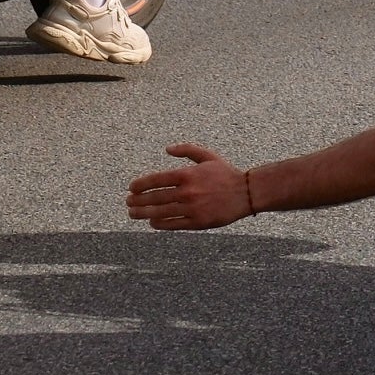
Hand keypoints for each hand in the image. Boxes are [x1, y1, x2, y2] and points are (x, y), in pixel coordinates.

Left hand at [127, 143, 252, 230]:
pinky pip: (172, 224)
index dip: (140, 184)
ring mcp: (191, 208)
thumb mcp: (208, 156)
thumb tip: (167, 149)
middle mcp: (187, 191)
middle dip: (137, 201)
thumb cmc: (225, 174)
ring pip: (160, 212)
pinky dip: (159, 224)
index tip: (131, 188)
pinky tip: (152, 222)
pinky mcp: (197, 222)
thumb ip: (187, 149)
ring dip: (143, 213)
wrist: (246, 193)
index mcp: (188, 174)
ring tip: (133, 214)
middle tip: (128, 203)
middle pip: (154, 198)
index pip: (156, 180)